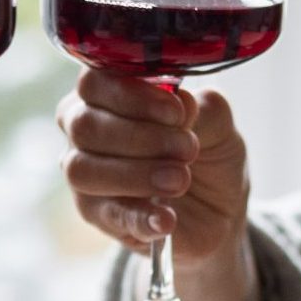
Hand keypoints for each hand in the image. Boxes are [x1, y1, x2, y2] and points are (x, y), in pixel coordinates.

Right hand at [57, 70, 251, 275]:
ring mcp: (84, 173)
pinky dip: (140, 217)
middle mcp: (83, 129)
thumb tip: (182, 101)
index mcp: (106, 93)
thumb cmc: (207, 154)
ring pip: (82, 170)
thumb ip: (201, 108)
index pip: (94, 82)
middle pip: (84, 125)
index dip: (131, 95)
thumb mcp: (218, 125)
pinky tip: (167, 218)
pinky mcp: (95, 215)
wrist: (217, 210)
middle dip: (140, 137)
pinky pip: (107, 215)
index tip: (176, 112)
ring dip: (136, 175)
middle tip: (188, 150)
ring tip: (180, 181)